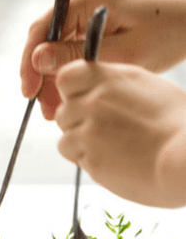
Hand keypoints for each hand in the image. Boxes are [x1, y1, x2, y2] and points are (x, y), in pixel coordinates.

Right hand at [21, 0, 185, 119]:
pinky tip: (68, 94)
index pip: (41, 30)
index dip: (30, 63)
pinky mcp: (95, 24)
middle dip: (42, 76)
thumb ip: (76, 56)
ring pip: (57, 48)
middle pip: (46, 40)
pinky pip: (71, 48)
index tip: (29, 92)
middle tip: (44, 108)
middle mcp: (83, 1)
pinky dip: (68, 71)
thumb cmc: (166, 33)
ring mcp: (88, 11)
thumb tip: (37, 60)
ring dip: (53, 78)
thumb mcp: (122, 52)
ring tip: (55, 108)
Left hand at [54, 60, 185, 207]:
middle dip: (77, 123)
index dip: (71, 91)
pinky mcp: (89, 157)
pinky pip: (75, 158)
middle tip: (104, 132)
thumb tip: (93, 92)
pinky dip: (87, 160)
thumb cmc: (177, 125)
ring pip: (64, 138)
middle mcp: (95, 102)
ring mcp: (89, 131)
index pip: (66, 77)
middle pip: (63, 112)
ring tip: (111, 147)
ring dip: (80, 144)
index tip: (84, 101)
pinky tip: (112, 160)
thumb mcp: (148, 89)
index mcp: (111, 79)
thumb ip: (114, 88)